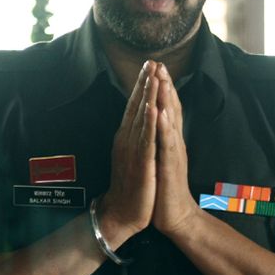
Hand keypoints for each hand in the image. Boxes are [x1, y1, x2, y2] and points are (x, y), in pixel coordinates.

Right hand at [98, 60, 158, 244]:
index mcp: (126, 137)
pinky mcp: (142, 164)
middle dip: (144, 83)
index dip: (141, 84)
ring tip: (153, 76)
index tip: (148, 64)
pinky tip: (153, 108)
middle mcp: (127, 140)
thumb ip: (134, 135)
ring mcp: (133, 151)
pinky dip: (149, 123)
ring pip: (141, 118)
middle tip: (150, 61)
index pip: (134, 105)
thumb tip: (138, 117)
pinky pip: (146, 140)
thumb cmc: (130, 184)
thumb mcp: (131, 154)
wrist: (122, 213)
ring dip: (147, 96)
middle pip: (136, 106)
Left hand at [153, 63, 200, 238]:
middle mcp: (174, 143)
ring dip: (166, 100)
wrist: (175, 215)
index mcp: (169, 140)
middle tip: (160, 63)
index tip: (155, 67)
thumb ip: (162, 139)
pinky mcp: (171, 167)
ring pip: (171, 122)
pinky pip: (167, 145)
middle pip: (171, 109)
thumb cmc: (165, 187)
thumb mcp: (161, 157)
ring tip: (162, 80)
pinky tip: (160, 114)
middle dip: (165, 86)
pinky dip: (164, 128)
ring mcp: (174, 154)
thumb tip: (159, 121)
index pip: (166, 109)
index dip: (162, 87)